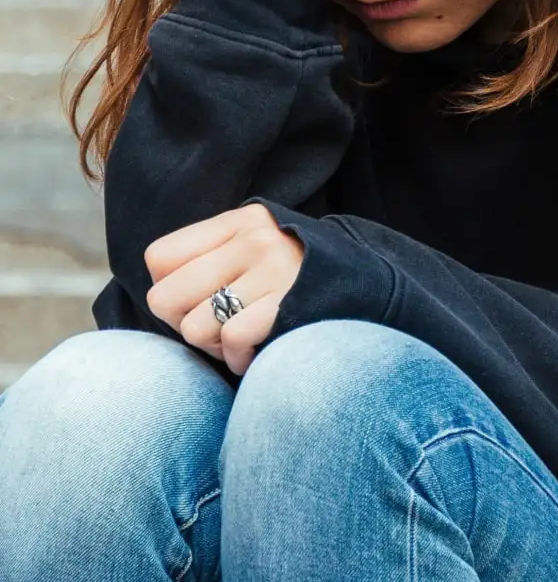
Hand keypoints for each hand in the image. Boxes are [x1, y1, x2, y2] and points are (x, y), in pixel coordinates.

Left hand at [146, 205, 305, 376]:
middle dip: (185, 324)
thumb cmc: (300, 282)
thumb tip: (160, 293)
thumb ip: (214, 258)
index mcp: (241, 222)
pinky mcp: (290, 304)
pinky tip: (255, 354)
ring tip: (241, 340)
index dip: (171, 289)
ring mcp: (276, 270)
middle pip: (165, 297)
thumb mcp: (261, 249)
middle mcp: (256, 240)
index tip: (201, 300)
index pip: (160, 258)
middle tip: (218, 328)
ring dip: (214, 347)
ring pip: (194, 327)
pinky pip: (232, 340)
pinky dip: (238, 359)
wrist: (373, 292)